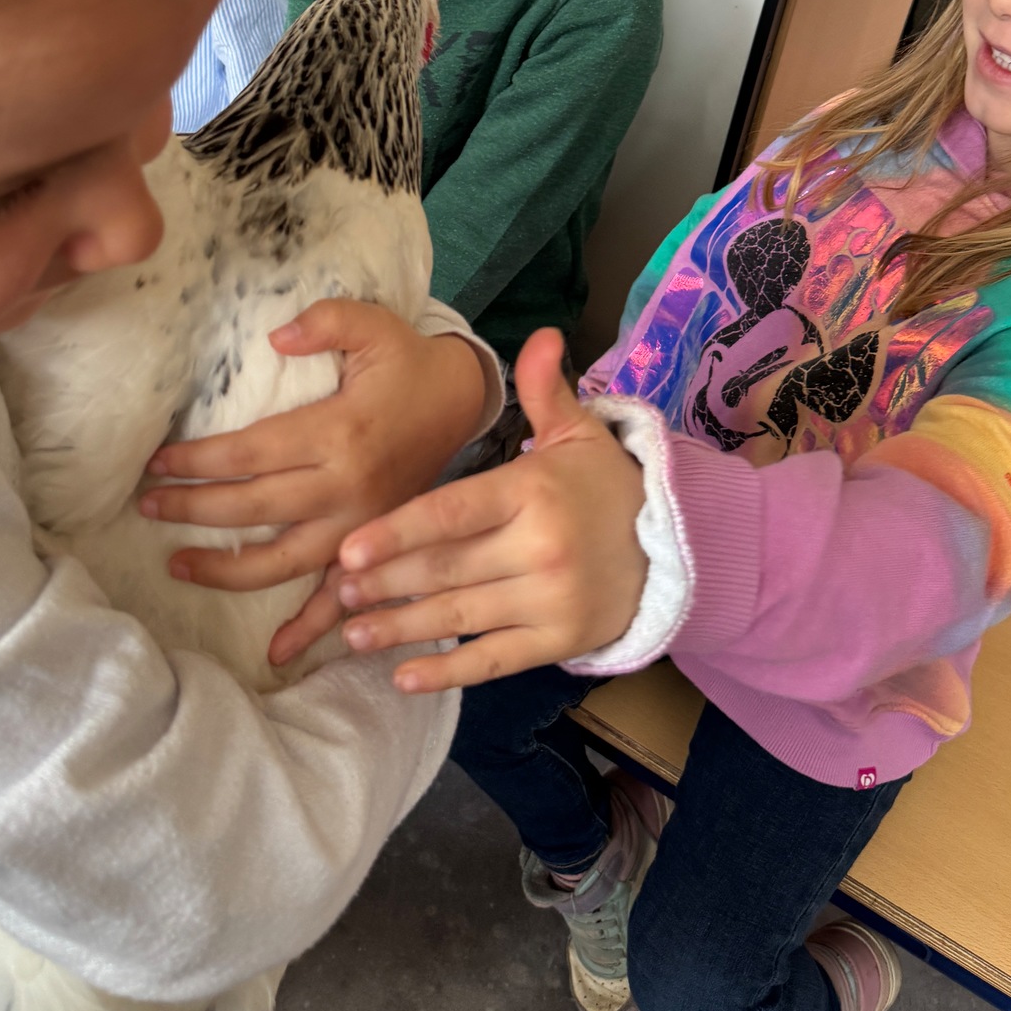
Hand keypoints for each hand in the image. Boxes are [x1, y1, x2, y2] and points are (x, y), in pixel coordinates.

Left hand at [139, 301, 487, 657]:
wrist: (461, 402)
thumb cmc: (406, 363)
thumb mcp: (373, 325)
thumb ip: (325, 321)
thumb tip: (275, 338)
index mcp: (339, 432)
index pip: (251, 452)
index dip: (199, 461)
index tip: (158, 464)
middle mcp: (347, 488)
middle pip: (254, 508)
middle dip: (193, 510)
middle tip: (147, 507)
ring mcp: (361, 526)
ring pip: (282, 561)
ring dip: (225, 569)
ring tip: (177, 564)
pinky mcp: (375, 547)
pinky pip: (339, 596)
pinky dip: (311, 628)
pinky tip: (275, 652)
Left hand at [333, 327, 648, 692]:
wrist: (675, 548)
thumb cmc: (606, 487)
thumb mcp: (580, 433)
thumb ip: (544, 390)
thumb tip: (537, 334)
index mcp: (533, 491)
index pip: (452, 513)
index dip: (397, 533)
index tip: (348, 550)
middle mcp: (541, 548)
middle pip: (446, 567)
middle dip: (385, 581)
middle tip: (335, 589)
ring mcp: (550, 600)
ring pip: (460, 616)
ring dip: (400, 627)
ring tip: (351, 631)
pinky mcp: (559, 641)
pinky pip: (493, 660)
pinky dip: (447, 672)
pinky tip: (402, 676)